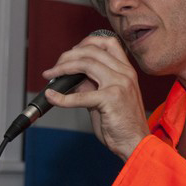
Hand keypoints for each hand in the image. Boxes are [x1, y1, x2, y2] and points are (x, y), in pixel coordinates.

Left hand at [42, 34, 149, 160]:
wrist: (135, 142)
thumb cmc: (122, 123)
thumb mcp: (106, 98)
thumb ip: (92, 85)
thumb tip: (70, 79)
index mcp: (127, 70)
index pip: (108, 43)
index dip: (87, 42)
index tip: (72, 52)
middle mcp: (125, 73)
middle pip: (92, 51)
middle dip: (68, 55)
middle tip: (54, 67)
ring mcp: (119, 84)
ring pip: (86, 64)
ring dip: (63, 68)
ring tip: (50, 75)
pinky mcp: (111, 99)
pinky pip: (81, 95)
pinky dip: (62, 97)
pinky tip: (52, 97)